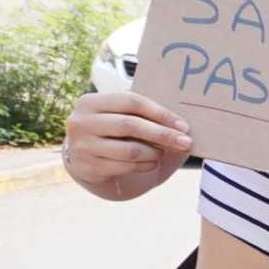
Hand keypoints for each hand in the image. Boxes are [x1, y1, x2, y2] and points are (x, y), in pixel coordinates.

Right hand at [63, 91, 192, 187]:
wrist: (87, 164)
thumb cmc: (115, 137)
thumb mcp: (125, 121)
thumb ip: (147, 118)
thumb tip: (183, 127)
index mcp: (91, 102)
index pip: (131, 101)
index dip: (160, 113)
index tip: (183, 125)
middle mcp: (81, 122)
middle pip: (130, 125)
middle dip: (163, 134)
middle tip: (186, 142)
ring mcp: (82, 145)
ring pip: (130, 149)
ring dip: (155, 153)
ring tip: (163, 153)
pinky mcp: (89, 167)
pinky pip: (127, 167)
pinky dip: (146, 165)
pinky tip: (152, 163)